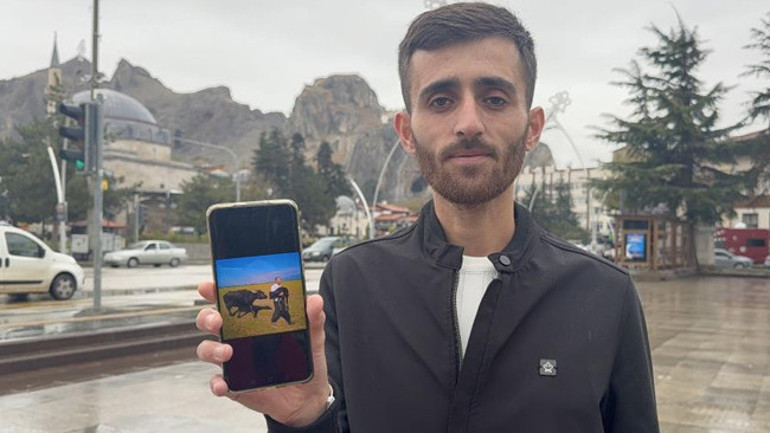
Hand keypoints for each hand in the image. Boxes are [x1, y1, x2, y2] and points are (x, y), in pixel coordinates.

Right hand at [196, 281, 330, 426]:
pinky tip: (223, 383)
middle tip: (218, 320)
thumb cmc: (304, 362)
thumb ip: (313, 320)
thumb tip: (314, 301)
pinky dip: (216, 383)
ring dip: (211, 349)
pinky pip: (218, 383)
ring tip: (227, 352)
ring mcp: (235, 362)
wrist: (308, 396)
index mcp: (253, 322)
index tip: (209, 286)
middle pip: (210, 322)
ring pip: (207, 350)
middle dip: (208, 317)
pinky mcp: (235, 384)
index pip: (231, 302)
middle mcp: (239, 339)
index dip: (215, 292)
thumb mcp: (312, 339)